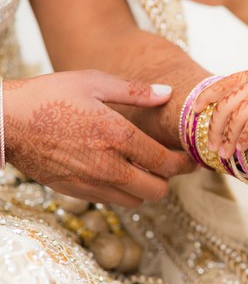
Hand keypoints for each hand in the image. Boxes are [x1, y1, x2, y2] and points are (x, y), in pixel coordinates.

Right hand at [4, 70, 195, 207]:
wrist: (4, 121)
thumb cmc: (49, 96)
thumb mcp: (94, 82)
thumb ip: (136, 91)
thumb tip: (167, 93)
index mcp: (118, 136)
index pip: (166, 163)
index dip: (185, 164)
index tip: (193, 159)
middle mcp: (108, 165)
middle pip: (156, 190)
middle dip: (169, 179)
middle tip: (171, 164)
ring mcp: (90, 182)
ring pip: (136, 200)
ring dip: (146, 187)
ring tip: (145, 167)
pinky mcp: (74, 191)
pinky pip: (111, 201)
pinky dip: (124, 191)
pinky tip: (120, 171)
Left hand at [194, 64, 247, 157]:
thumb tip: (242, 111)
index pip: (221, 84)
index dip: (205, 98)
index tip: (194, 111)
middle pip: (224, 106)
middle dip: (213, 127)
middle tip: (210, 145)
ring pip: (235, 118)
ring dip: (227, 138)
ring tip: (223, 154)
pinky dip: (243, 139)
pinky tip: (240, 149)